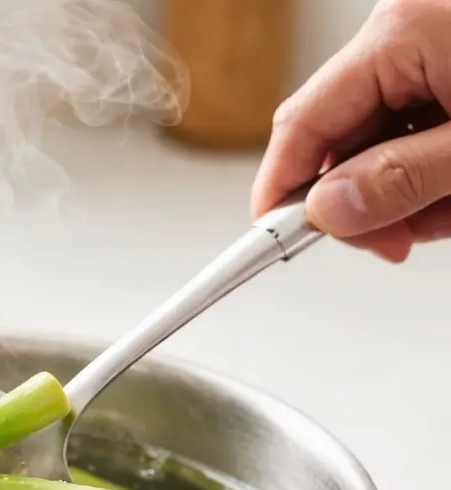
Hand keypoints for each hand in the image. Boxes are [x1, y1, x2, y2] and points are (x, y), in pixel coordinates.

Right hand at [252, 0, 450, 262]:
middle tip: (399, 240)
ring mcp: (428, 51)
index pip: (301, 123)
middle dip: (366, 202)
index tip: (270, 243)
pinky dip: (431, 173)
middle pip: (338, 142)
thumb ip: (401, 178)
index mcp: (401, 33)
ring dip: (408, 195)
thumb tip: (327, 210)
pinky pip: (413, 134)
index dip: (279, 192)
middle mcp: (405, 34)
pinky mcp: (447, 69)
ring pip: (379, 147)